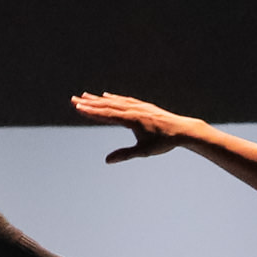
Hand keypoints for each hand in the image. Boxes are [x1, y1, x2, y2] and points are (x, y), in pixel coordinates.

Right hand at [70, 92, 192, 162]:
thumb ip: (124, 154)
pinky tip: (107, 96)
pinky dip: (113, 98)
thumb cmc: (163, 142)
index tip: (78, 107)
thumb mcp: (143, 151)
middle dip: (90, 103)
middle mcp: (133, 110)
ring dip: (99, 99)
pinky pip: (124, 100)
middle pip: (107, 105)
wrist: (182, 130)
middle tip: (74, 99)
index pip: (107, 114)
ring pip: (114, 101)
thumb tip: (107, 161)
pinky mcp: (143, 106)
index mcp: (131, 120)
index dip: (91, 111)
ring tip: (85, 96)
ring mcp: (138, 106)